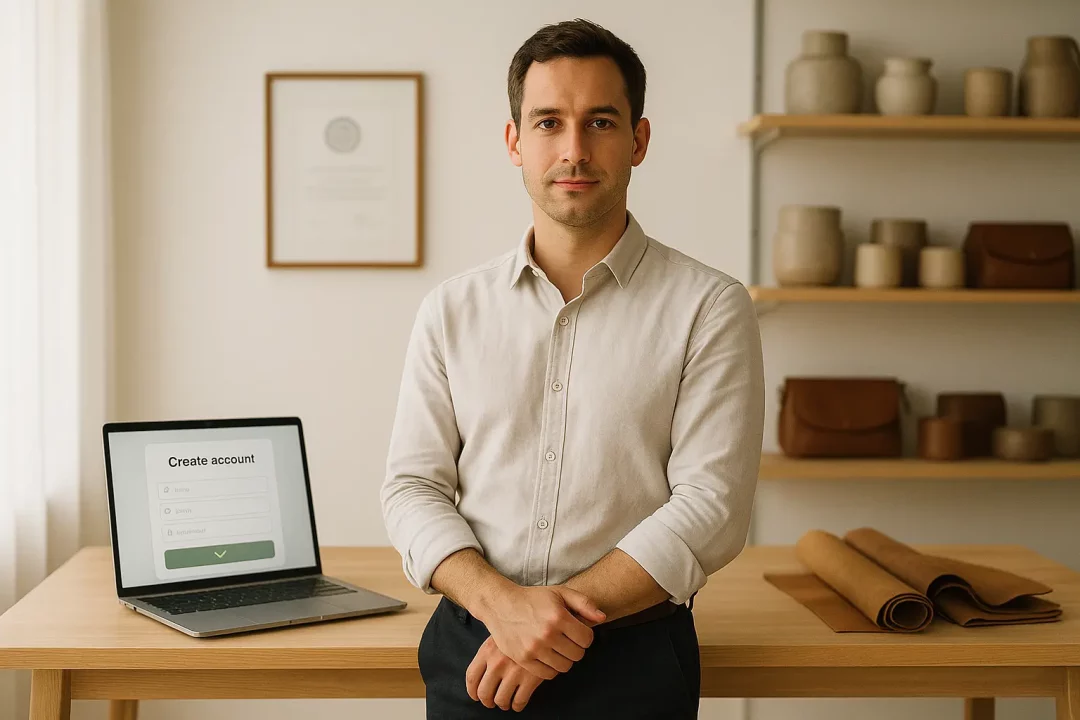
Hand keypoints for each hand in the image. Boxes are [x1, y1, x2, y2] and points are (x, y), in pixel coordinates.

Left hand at [466, 636, 545, 711]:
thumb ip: (488, 653)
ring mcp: (514, 671)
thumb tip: (480, 676)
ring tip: (506, 703)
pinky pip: (519, 701)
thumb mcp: (500, 635)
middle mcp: (498, 662)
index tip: (475, 695)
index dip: (472, 691)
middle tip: (491, 702)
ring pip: (501, 700)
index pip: (472, 676)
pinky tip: (518, 703)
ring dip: (503, 704)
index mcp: (487, 651)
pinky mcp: (531, 679)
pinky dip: (517, 706)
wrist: (545, 626)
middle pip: (484, 692)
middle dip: (487, 701)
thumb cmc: (521, 631)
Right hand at [477, 585, 605, 679]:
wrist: (501, 605)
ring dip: (564, 659)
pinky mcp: (523, 659)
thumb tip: (603, 618)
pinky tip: (547, 656)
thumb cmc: (533, 598)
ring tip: (557, 648)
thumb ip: (584, 603)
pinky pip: (548, 674)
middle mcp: (547, 634)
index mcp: (558, 616)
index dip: (585, 636)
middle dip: (576, 648)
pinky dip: (551, 668)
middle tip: (567, 640)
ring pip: (564, 666)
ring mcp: (534, 648)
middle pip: (577, 655)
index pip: (587, 639)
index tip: (577, 632)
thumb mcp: (560, 593)